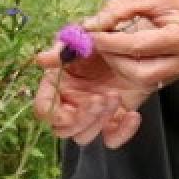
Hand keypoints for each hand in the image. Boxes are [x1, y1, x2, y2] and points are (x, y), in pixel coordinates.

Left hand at [31, 0, 178, 145]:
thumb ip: (118, 10)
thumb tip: (90, 26)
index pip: (137, 48)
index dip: (108, 42)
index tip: (88, 35)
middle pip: (140, 74)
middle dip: (113, 59)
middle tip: (97, 41)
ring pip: (146, 80)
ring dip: (122, 65)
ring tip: (110, 43)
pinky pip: (155, 75)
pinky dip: (135, 65)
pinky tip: (125, 49)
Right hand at [33, 44, 150, 148]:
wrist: (136, 46)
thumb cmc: (105, 39)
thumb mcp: (84, 38)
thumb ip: (64, 49)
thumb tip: (41, 59)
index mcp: (57, 83)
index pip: (44, 109)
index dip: (54, 114)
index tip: (71, 112)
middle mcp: (71, 102)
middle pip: (63, 130)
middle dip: (82, 118)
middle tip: (100, 98)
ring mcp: (92, 114)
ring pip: (84, 137)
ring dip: (99, 121)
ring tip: (115, 96)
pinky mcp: (113, 120)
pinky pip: (111, 140)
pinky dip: (123, 133)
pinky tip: (132, 114)